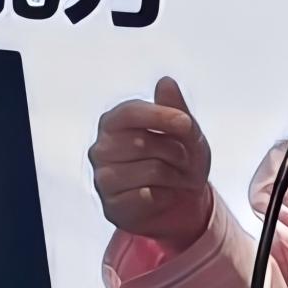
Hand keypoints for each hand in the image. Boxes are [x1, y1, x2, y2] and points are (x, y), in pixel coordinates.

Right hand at [90, 77, 215, 248]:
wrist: (180, 202)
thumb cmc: (178, 159)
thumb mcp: (186, 132)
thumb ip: (175, 107)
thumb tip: (166, 82)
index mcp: (113, 122)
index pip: (129, 112)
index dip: (160, 116)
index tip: (186, 124)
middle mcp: (101, 148)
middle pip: (143, 142)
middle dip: (176, 151)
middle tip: (185, 160)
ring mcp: (103, 178)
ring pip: (150, 170)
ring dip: (175, 175)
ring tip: (176, 177)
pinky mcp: (111, 205)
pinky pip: (147, 196)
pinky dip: (166, 196)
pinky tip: (163, 194)